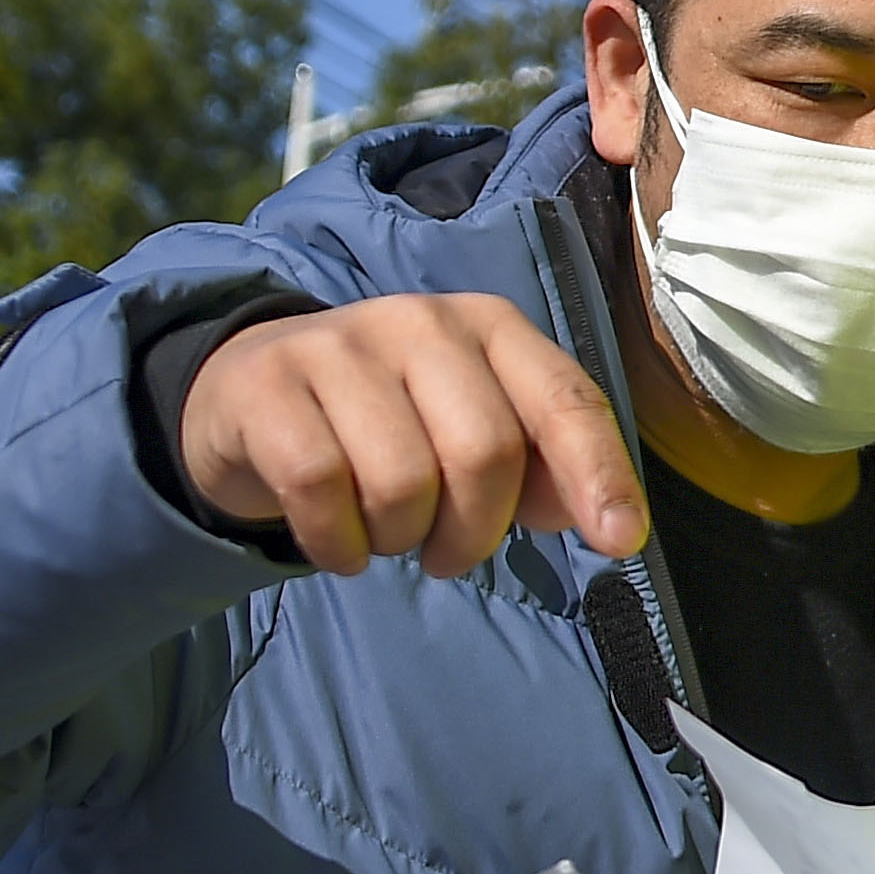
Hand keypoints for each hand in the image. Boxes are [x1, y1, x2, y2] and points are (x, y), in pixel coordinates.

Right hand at [178, 294, 644, 575]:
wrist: (253, 390)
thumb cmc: (390, 421)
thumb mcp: (474, 431)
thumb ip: (546, 469)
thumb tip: (610, 523)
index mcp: (490, 328)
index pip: (565, 400)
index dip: (599, 474)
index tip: (621, 542)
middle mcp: (421, 322)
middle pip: (485, 454)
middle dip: (474, 532)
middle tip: (447, 551)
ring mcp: (339, 346)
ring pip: (402, 482)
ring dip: (398, 538)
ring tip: (383, 529)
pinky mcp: (268, 385)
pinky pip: (320, 490)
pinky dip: (337, 542)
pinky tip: (338, 541)